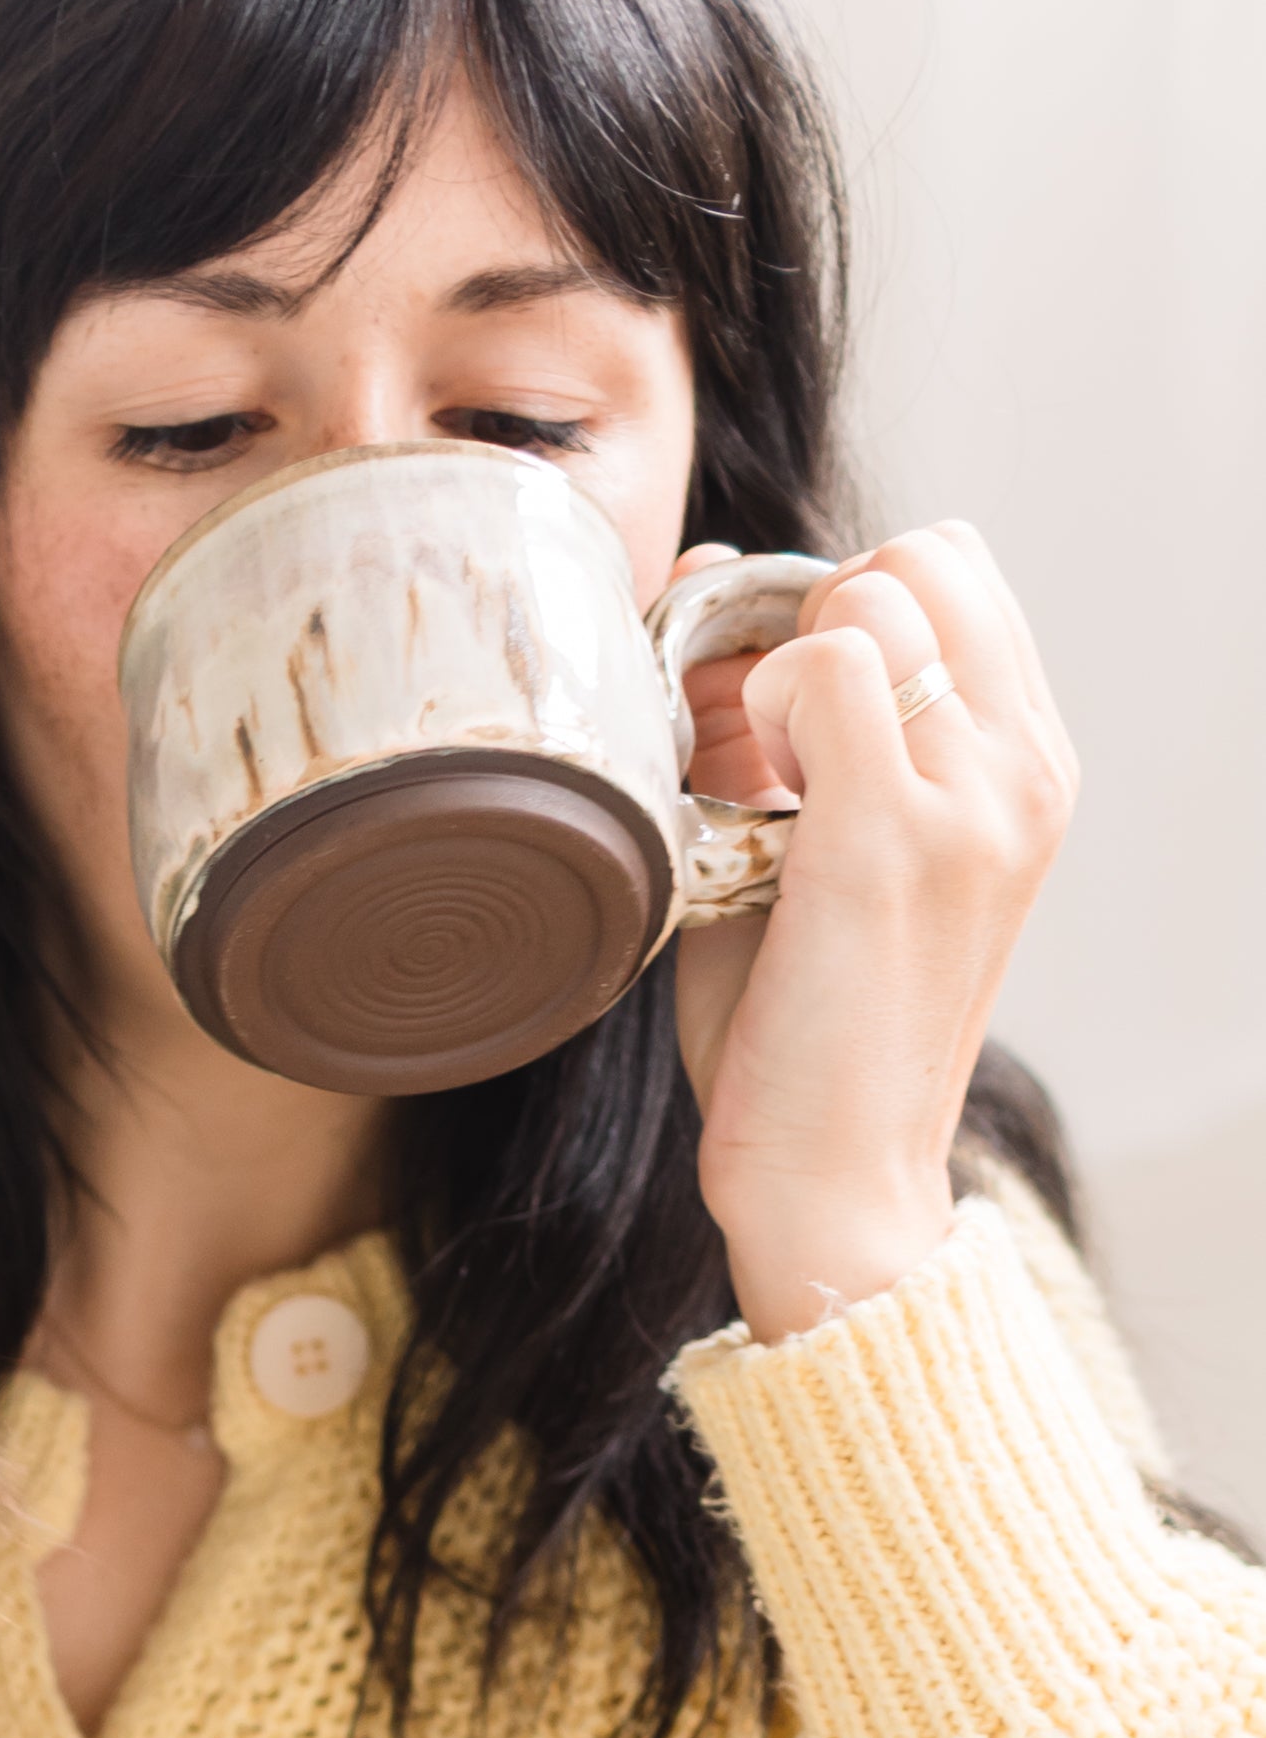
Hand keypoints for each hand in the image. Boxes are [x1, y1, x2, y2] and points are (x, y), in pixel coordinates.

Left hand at [668, 520, 1074, 1343]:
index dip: (843, 601)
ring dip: (774, 660)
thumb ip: (794, 723)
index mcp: (1027, 766)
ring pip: (873, 593)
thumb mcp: (827, 851)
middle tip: (744, 727)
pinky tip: (736, 797)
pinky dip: (752, 705)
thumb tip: (709, 575)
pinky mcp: (897, 834)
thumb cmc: (808, 1034)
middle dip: (807, 611)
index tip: (775, 698)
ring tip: (742, 772)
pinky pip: (821, 666)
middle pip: (919, 555)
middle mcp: (1023, 767)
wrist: (833, 1182)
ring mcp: (974, 796)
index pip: (954, 572)